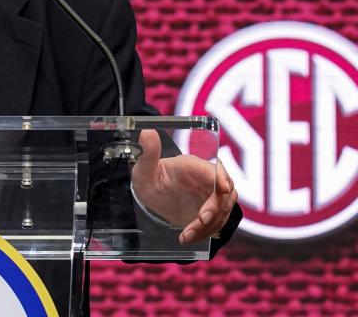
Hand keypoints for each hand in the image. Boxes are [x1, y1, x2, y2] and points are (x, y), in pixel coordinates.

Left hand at [131, 129, 237, 244]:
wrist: (152, 196)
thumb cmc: (149, 178)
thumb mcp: (144, 169)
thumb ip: (147, 153)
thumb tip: (147, 131)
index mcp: (193, 165)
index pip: (214, 169)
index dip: (221, 178)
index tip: (223, 189)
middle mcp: (206, 179)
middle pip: (224, 193)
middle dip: (216, 208)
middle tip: (201, 221)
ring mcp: (211, 196)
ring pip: (222, 212)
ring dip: (208, 226)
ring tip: (186, 235)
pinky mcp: (211, 211)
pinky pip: (216, 223)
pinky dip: (204, 232)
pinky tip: (187, 237)